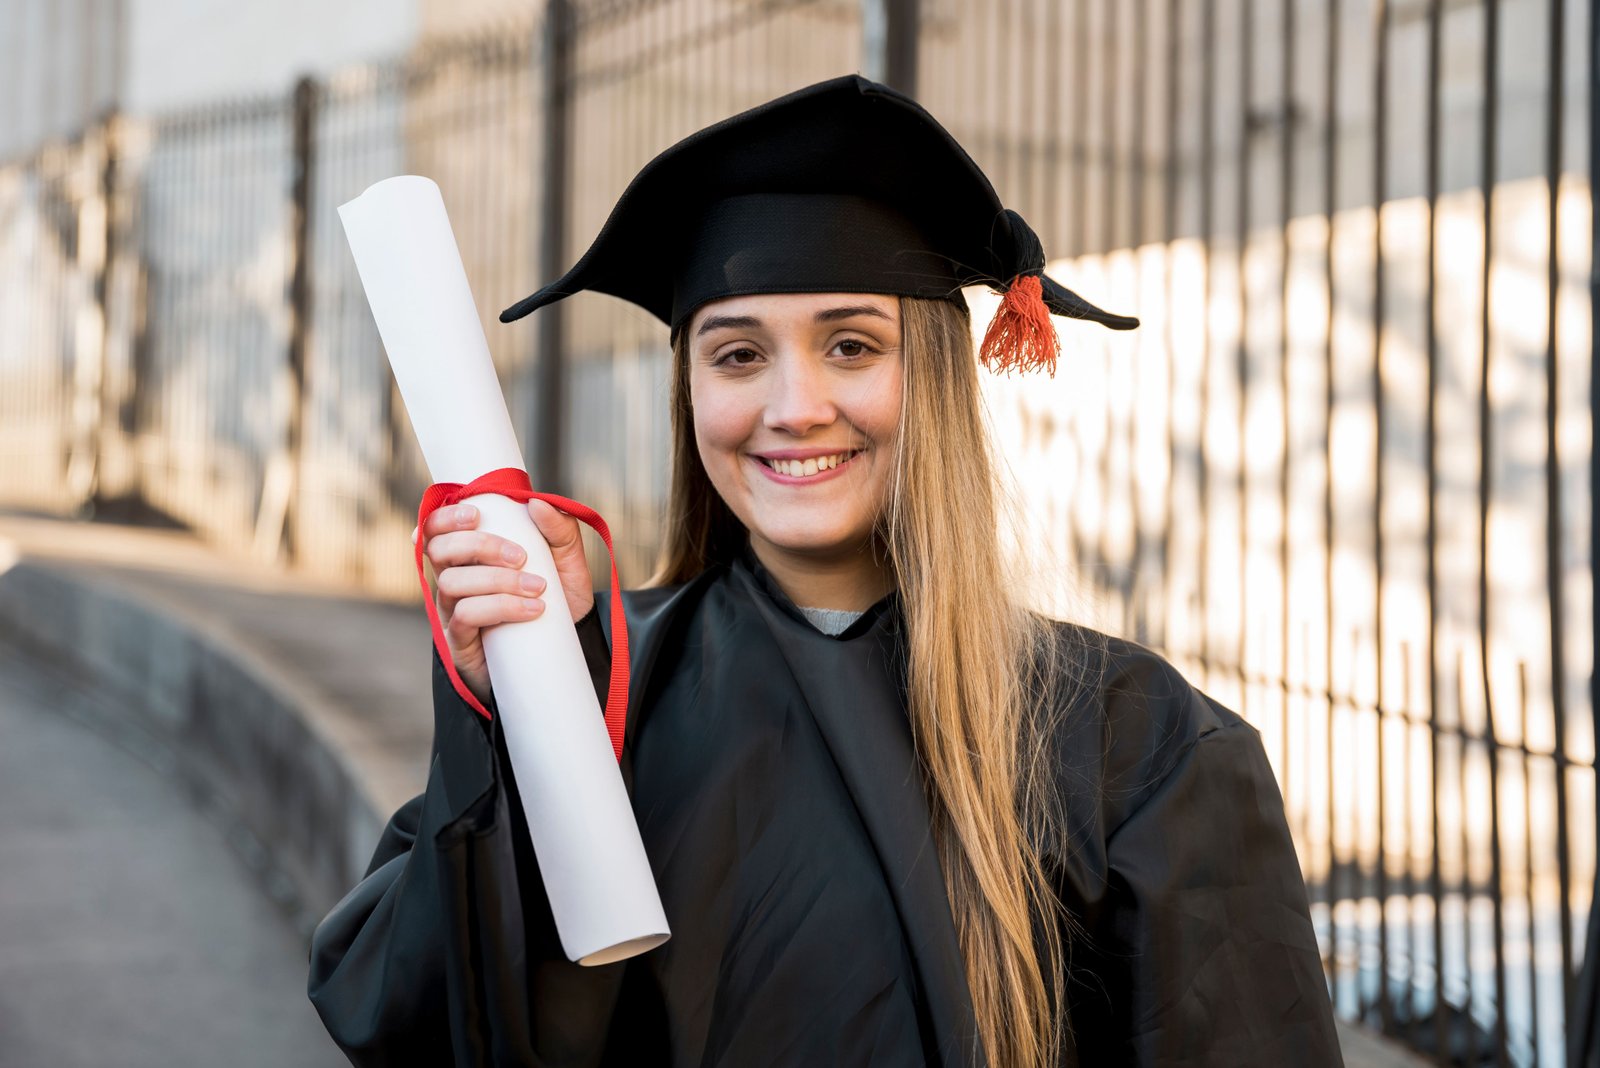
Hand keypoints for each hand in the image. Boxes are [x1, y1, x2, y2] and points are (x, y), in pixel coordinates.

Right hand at [417, 501, 593, 705]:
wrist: (569, 650)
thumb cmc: (560, 601)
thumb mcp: (567, 561)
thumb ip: (559, 530)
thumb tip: (537, 503)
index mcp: (470, 555)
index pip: (435, 528)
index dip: (444, 516)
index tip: (476, 514)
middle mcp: (455, 580)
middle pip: (438, 550)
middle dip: (479, 546)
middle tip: (521, 556)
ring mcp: (453, 611)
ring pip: (451, 583)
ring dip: (496, 580)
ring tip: (538, 588)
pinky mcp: (461, 642)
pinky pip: (463, 617)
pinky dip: (498, 607)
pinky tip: (532, 610)